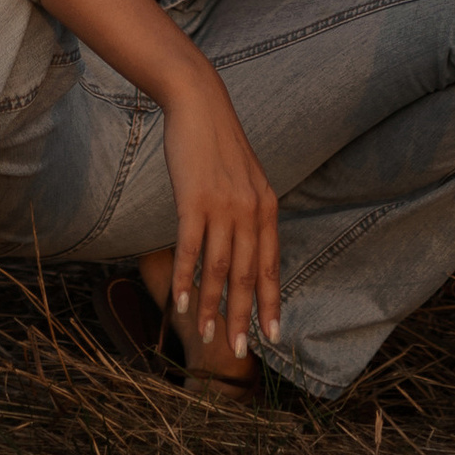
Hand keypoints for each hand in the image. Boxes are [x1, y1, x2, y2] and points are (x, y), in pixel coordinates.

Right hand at [157, 70, 280, 357]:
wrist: (199, 103)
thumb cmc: (218, 144)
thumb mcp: (246, 179)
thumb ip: (249, 212)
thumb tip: (246, 248)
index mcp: (266, 208)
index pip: (271, 265)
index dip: (270, 301)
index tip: (272, 334)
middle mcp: (251, 210)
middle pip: (248, 274)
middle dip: (244, 316)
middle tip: (239, 352)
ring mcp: (223, 206)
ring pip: (220, 269)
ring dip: (213, 306)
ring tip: (208, 336)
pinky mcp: (195, 200)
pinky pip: (192, 249)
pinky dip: (187, 280)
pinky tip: (183, 304)